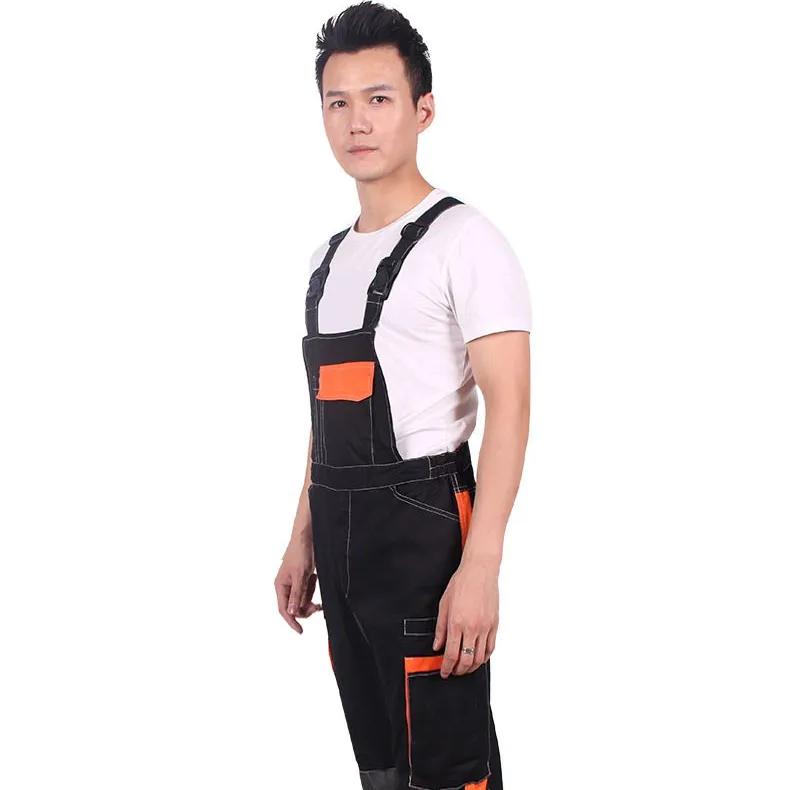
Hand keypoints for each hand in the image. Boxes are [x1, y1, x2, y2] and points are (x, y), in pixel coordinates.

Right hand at [275, 532, 322, 633]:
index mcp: (280, 585)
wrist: (308, 536)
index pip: (284, 609)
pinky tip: (315, 581)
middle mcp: (286, 586)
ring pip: (302, 600)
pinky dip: (312, 591)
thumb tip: (292, 612)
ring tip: (317, 591)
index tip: (300, 630)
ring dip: (310, 599)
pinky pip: (307, 591)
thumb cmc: (300, 552)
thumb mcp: (300, 575)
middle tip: (318, 607)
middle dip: (305, 608)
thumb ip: (297, 594)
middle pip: (294, 607)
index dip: (291, 621)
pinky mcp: (303, 578)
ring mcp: (295, 582)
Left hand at [432, 556, 498, 677]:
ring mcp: (485, 627)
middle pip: (467, 660)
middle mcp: (472, 628)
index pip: (451, 654)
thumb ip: (440, 628)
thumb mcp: (443, 605)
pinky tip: (478, 658)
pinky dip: (484, 658)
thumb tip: (437, 646)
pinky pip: (491, 648)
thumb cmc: (461, 584)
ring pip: (480, 658)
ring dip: (471, 667)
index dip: (446, 667)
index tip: (444, 672)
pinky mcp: (495, 625)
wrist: (479, 572)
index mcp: (456, 623)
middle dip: (458, 670)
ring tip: (465, 667)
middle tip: (453, 671)